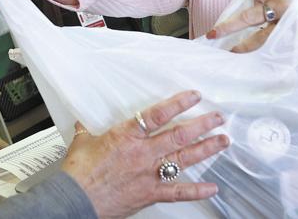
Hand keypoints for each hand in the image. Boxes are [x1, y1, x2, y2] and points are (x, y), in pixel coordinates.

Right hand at [61, 90, 228, 217]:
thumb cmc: (78, 173)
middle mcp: (142, 153)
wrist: (75, 200)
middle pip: (179, 135)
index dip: (179, 104)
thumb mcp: (81, 143)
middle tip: (218, 118)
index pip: (158, 115)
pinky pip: (178, 192)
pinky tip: (212, 188)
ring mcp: (148, 174)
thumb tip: (81, 124)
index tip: (194, 96)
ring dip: (206, 149)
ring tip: (222, 141)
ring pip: (183, 159)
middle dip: (202, 125)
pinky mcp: (150, 193)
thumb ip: (86, 132)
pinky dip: (197, 191)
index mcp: (127, 136)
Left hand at [207, 0, 297, 50]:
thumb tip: (254, 0)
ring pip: (260, 39)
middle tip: (211, 34)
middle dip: (228, 26)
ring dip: (243, 47)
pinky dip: (266, 57)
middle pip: (248, 17)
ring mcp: (291, 25)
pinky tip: (256, 65)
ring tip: (229, 53)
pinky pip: (278, 50)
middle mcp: (282, 6)